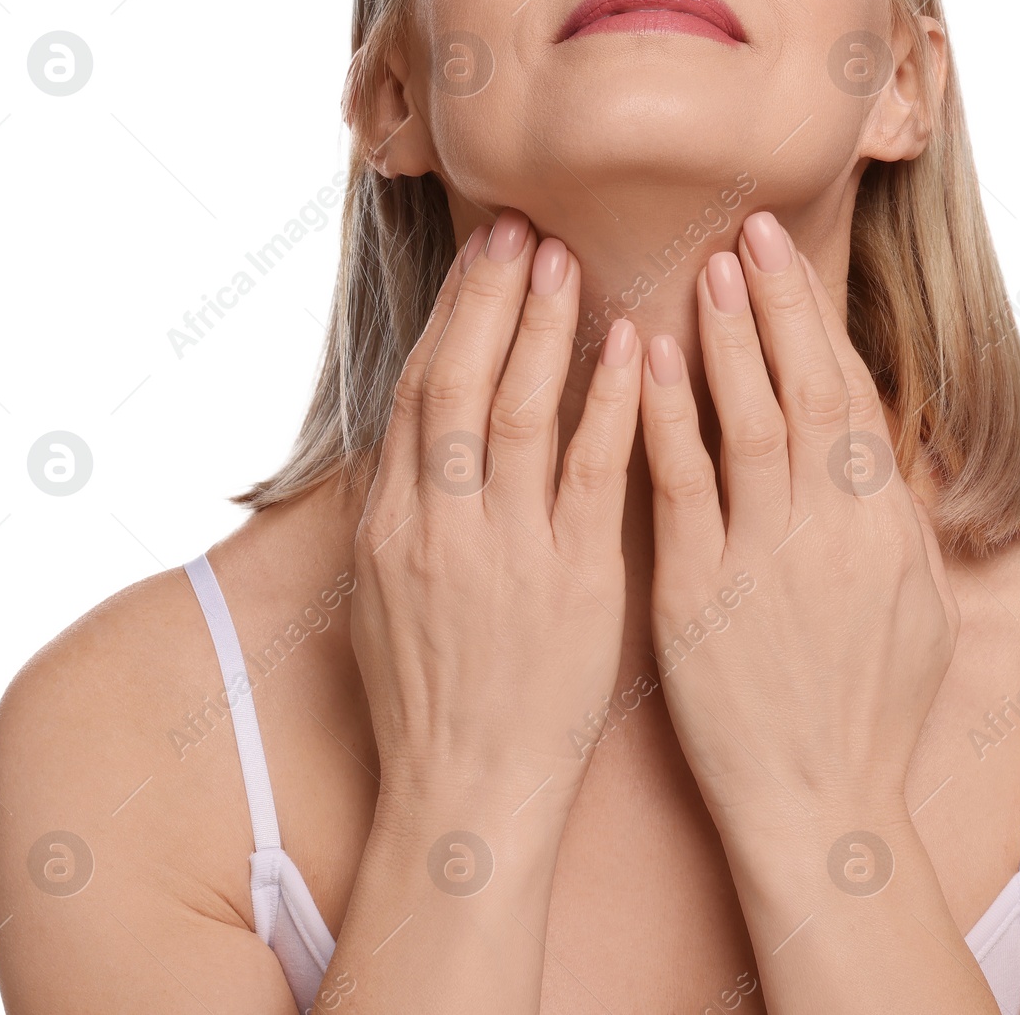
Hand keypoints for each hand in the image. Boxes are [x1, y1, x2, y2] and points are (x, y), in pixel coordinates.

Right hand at [351, 208, 641, 854]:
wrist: (466, 794)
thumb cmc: (433, 697)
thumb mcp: (387, 597)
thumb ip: (403, 510)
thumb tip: (415, 436)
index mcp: (390, 525)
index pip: (415, 391)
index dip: (449, 316)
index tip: (479, 256)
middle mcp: (436, 526)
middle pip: (454, 381)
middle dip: (487, 296)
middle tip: (517, 225)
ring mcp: (502, 553)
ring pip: (514, 412)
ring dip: (540, 327)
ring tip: (564, 256)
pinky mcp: (572, 583)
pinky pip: (591, 475)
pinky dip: (608, 404)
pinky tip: (631, 347)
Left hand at [638, 210, 958, 849]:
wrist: (818, 805)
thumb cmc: (871, 712)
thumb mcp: (920, 608)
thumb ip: (897, 518)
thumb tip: (877, 447)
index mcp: (884, 523)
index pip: (848, 394)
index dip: (817, 320)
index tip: (787, 260)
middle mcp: (832, 526)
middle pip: (804, 385)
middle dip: (778, 301)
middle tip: (749, 227)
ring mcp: (765, 556)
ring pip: (746, 419)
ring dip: (726, 336)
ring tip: (706, 267)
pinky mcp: (699, 591)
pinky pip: (680, 486)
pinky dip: (665, 416)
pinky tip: (644, 361)